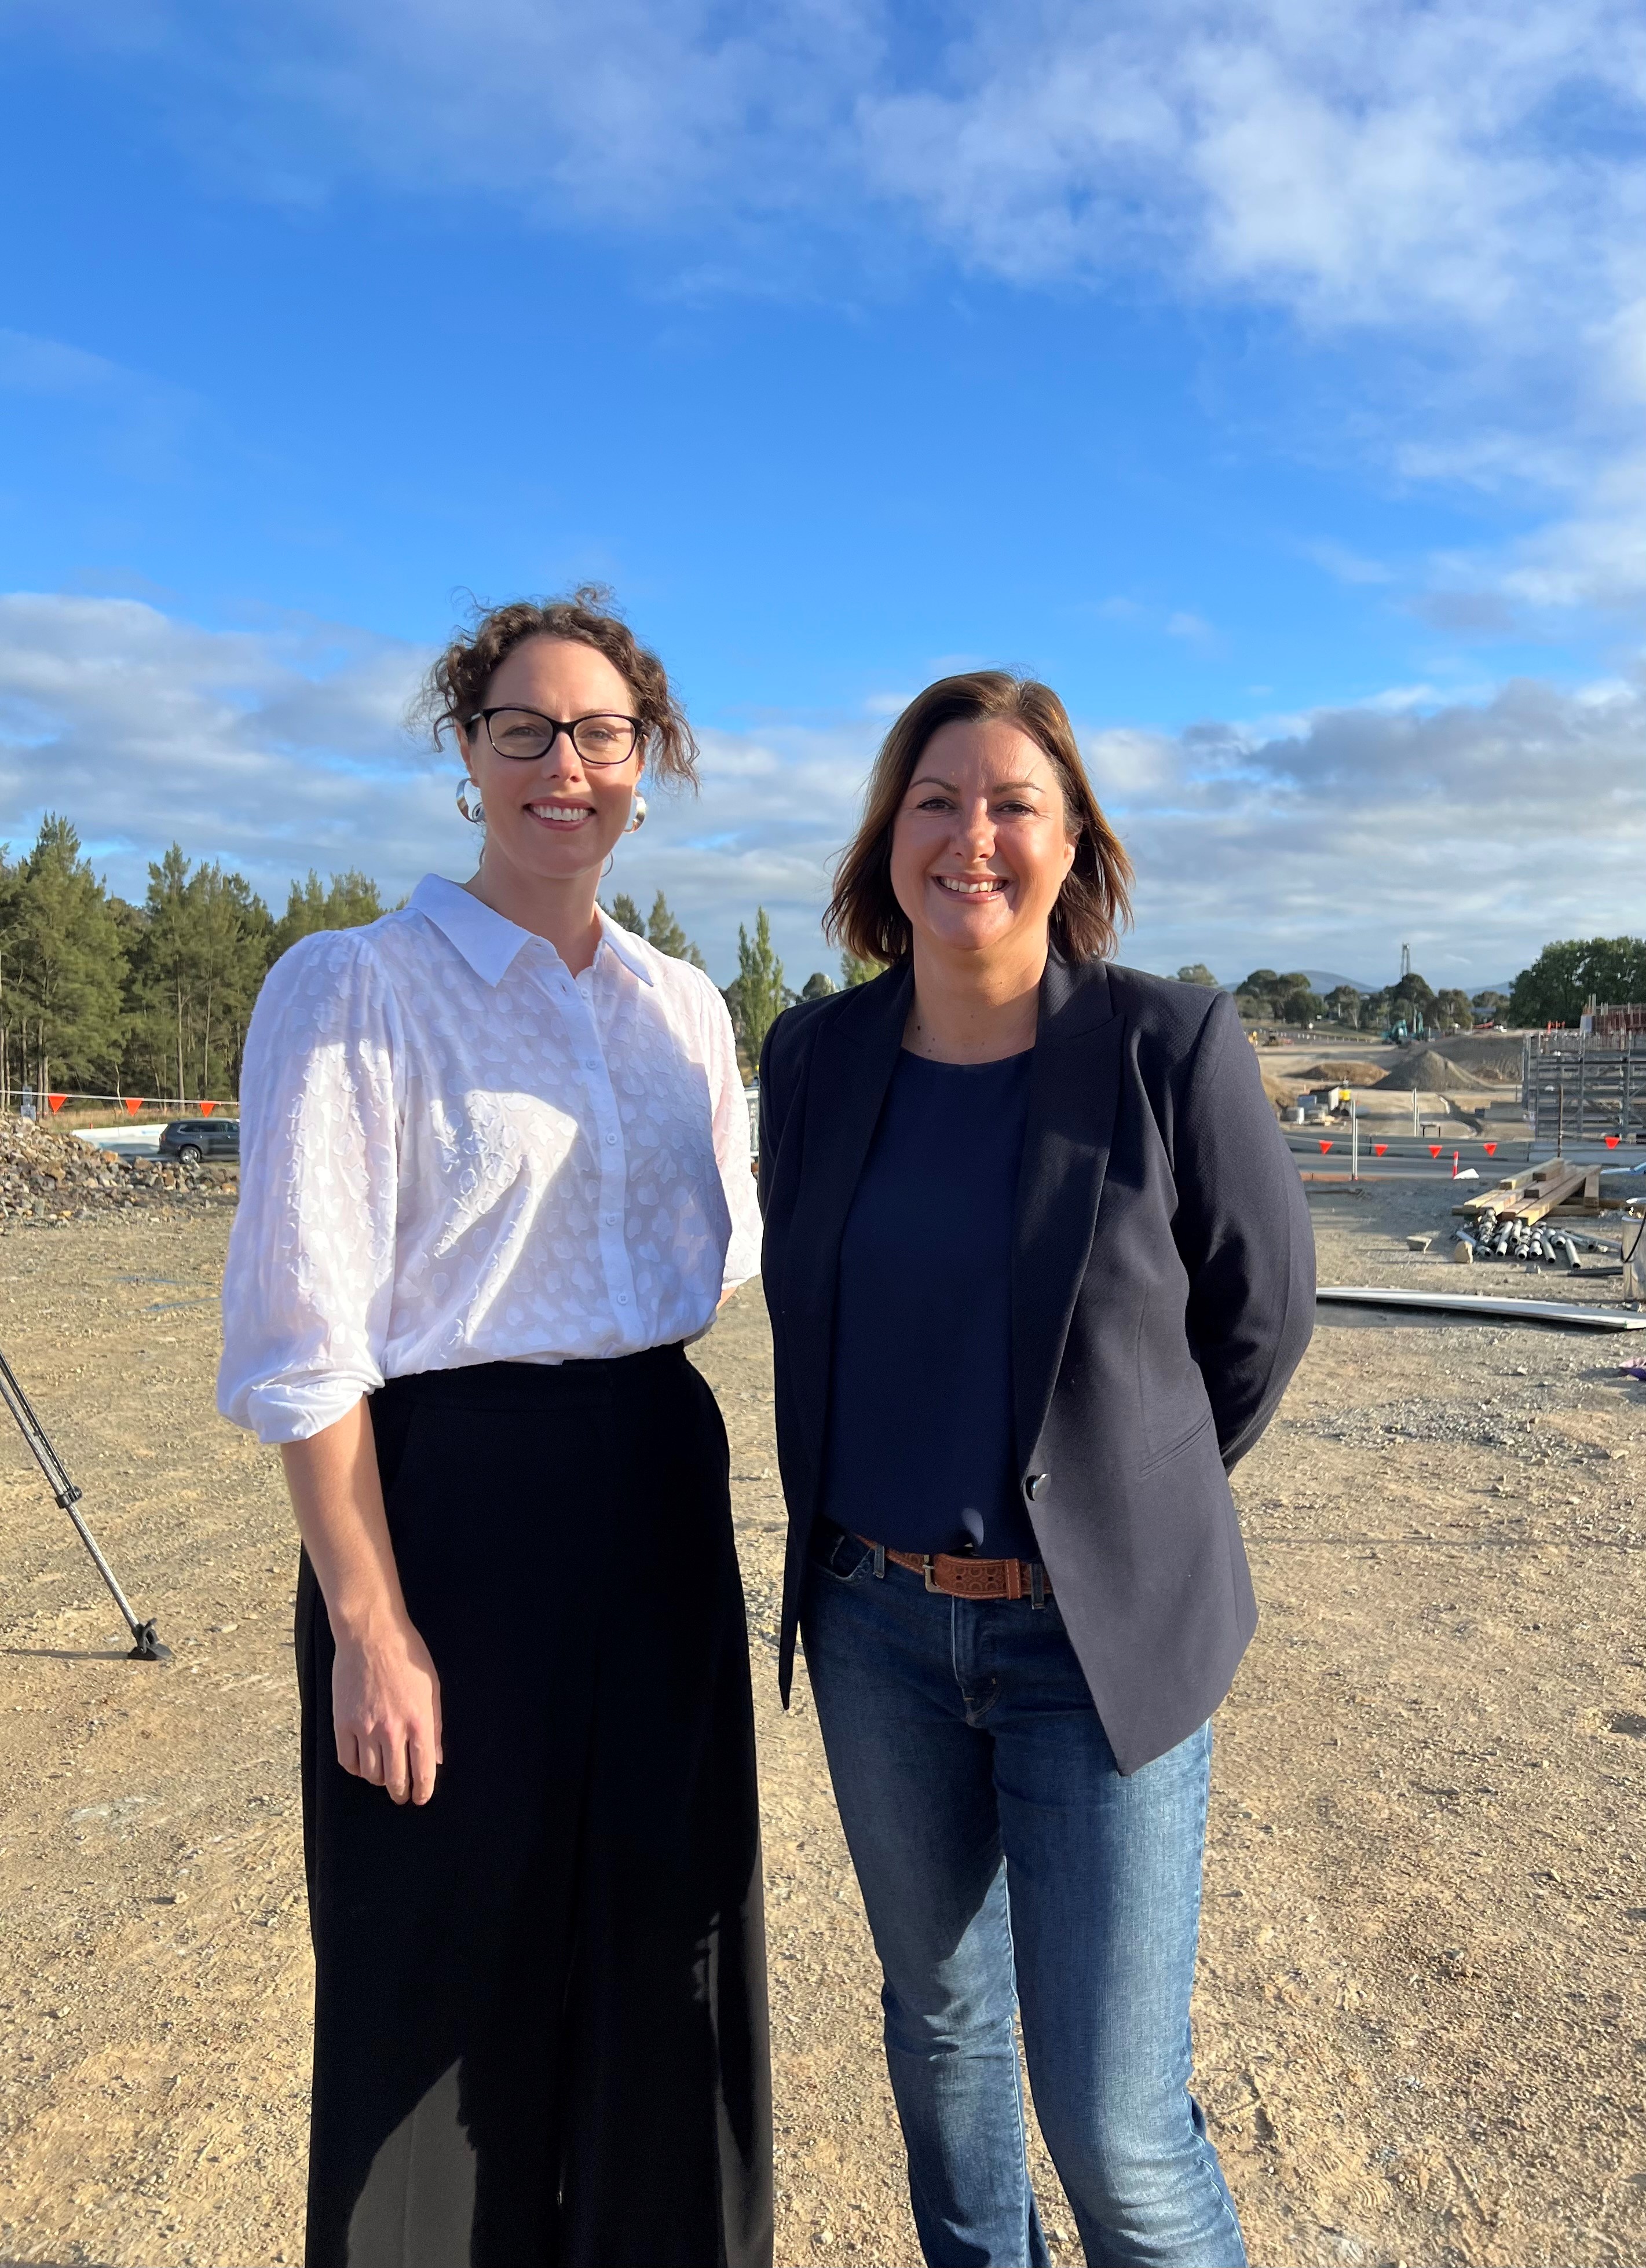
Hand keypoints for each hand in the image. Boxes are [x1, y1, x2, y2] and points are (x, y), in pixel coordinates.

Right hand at [331, 1617, 442, 1804]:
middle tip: (401, 1796)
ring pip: (371, 1774)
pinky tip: (363, 1764)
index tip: (420, 1799)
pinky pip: (348, 1760)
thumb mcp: (432, 1689)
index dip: (422, 1791)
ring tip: (384, 1776)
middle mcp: (392, 1729)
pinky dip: (356, 1768)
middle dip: (400, 1794)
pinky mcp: (343, 1722)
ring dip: (379, 1781)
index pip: (423, 1771)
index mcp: (419, 1721)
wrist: (371, 1636)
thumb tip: (437, 1759)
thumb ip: (435, 1726)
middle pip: (395, 1779)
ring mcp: (365, 1727)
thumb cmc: (407, 1658)